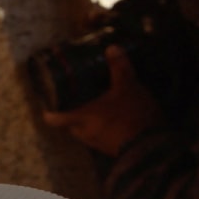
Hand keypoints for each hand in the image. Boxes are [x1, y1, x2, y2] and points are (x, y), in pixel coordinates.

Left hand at [41, 46, 165, 155]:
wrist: (151, 147)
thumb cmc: (131, 115)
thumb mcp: (127, 87)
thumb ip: (119, 68)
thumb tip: (112, 47)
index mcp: (81, 118)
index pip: (54, 119)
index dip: (50, 113)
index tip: (48, 107)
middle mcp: (85, 134)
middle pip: (70, 127)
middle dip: (73, 116)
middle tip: (79, 103)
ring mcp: (99, 145)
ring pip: (87, 133)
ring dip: (92, 124)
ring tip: (101, 111)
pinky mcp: (113, 151)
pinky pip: (104, 139)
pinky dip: (107, 131)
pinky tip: (118, 121)